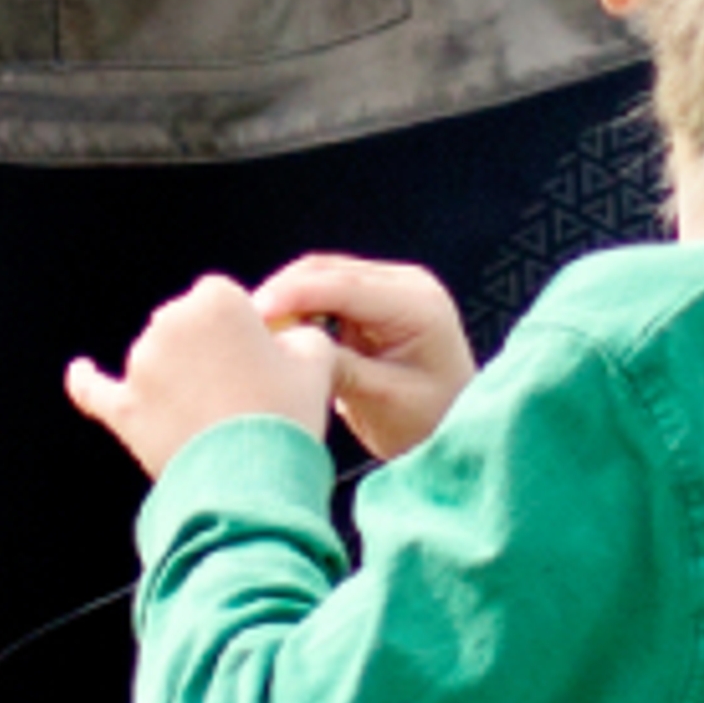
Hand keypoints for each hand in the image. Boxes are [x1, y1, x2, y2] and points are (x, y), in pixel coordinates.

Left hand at [67, 277, 336, 483]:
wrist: (252, 485)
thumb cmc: (285, 417)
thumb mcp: (316, 362)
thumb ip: (301, 334)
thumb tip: (289, 337)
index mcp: (216, 300)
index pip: (224, 299)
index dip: (243, 329)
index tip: (259, 358)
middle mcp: (170, 324)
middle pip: (187, 325)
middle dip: (207, 351)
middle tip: (241, 392)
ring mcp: (141, 368)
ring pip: (156, 360)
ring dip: (175, 379)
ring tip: (214, 416)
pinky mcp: (124, 410)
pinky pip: (95, 390)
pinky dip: (86, 382)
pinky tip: (78, 371)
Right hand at [250, 258, 474, 457]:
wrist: (459, 430)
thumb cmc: (430, 423)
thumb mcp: (383, 401)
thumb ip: (339, 368)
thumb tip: (289, 345)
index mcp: (417, 304)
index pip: (345, 285)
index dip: (294, 295)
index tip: (256, 312)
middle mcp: (406, 284)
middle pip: (328, 272)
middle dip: (283, 294)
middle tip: (243, 324)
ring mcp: (391, 289)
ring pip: (322, 279)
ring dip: (288, 301)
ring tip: (255, 331)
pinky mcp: (374, 303)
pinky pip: (327, 295)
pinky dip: (300, 310)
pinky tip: (278, 334)